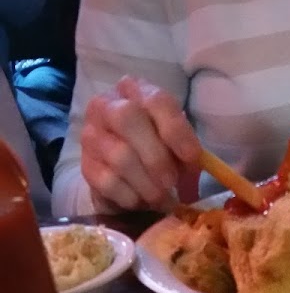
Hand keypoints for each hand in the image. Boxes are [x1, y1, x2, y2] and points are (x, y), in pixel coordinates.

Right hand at [81, 76, 200, 210]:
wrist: (123, 177)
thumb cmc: (156, 152)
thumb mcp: (176, 144)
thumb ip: (186, 149)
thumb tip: (200, 165)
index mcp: (135, 91)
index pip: (156, 100)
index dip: (176, 130)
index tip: (192, 158)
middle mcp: (107, 105)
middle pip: (127, 118)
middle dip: (156, 156)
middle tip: (171, 182)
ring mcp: (91, 135)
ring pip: (120, 156)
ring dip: (147, 184)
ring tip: (161, 198)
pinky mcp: (85, 166)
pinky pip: (109, 182)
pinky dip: (132, 197)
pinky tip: (141, 200)